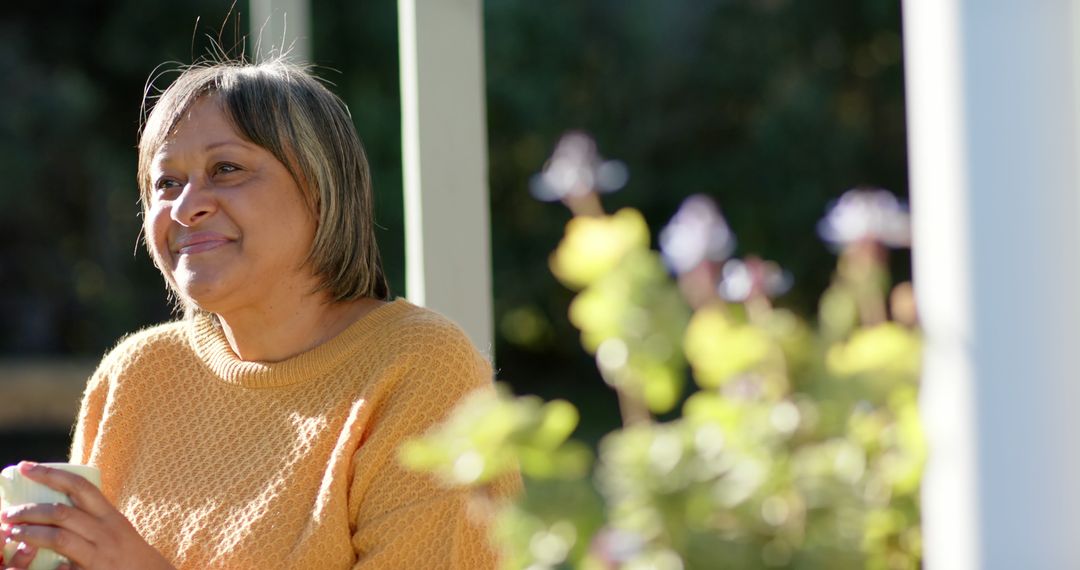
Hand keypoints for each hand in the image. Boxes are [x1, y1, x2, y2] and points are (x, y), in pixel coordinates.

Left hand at [0, 462, 174, 569]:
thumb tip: (56, 502)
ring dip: (30, 534)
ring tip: (13, 533)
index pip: (79, 486)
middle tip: (9, 513)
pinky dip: (47, 566)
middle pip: (62, 513)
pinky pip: (64, 568)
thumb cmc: (128, 552)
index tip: (25, 467)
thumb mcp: (115, 528)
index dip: (50, 474)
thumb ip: (91, 517)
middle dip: (29, 511)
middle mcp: (105, 532)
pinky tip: (33, 566)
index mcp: (109, 515)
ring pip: (59, 538)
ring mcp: (99, 555)